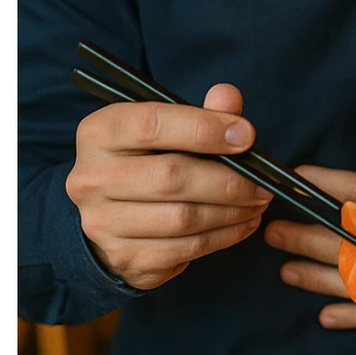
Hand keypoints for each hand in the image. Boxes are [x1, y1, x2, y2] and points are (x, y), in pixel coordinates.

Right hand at [66, 84, 271, 290]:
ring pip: (182, 219)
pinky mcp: (125, 257)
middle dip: (229, 181)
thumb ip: (198, 112)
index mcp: (100, 133)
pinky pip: (185, 249)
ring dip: (232, 211)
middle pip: (171, 177)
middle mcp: (92, 178)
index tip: (246, 136)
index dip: (204, 128)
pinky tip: (242, 224)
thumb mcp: (165, 129)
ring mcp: (102, 223)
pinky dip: (223, 236)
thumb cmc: (146, 161)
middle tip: (263, 183)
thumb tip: (228, 97)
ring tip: (258, 202)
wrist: (110, 215)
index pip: (152, 125)